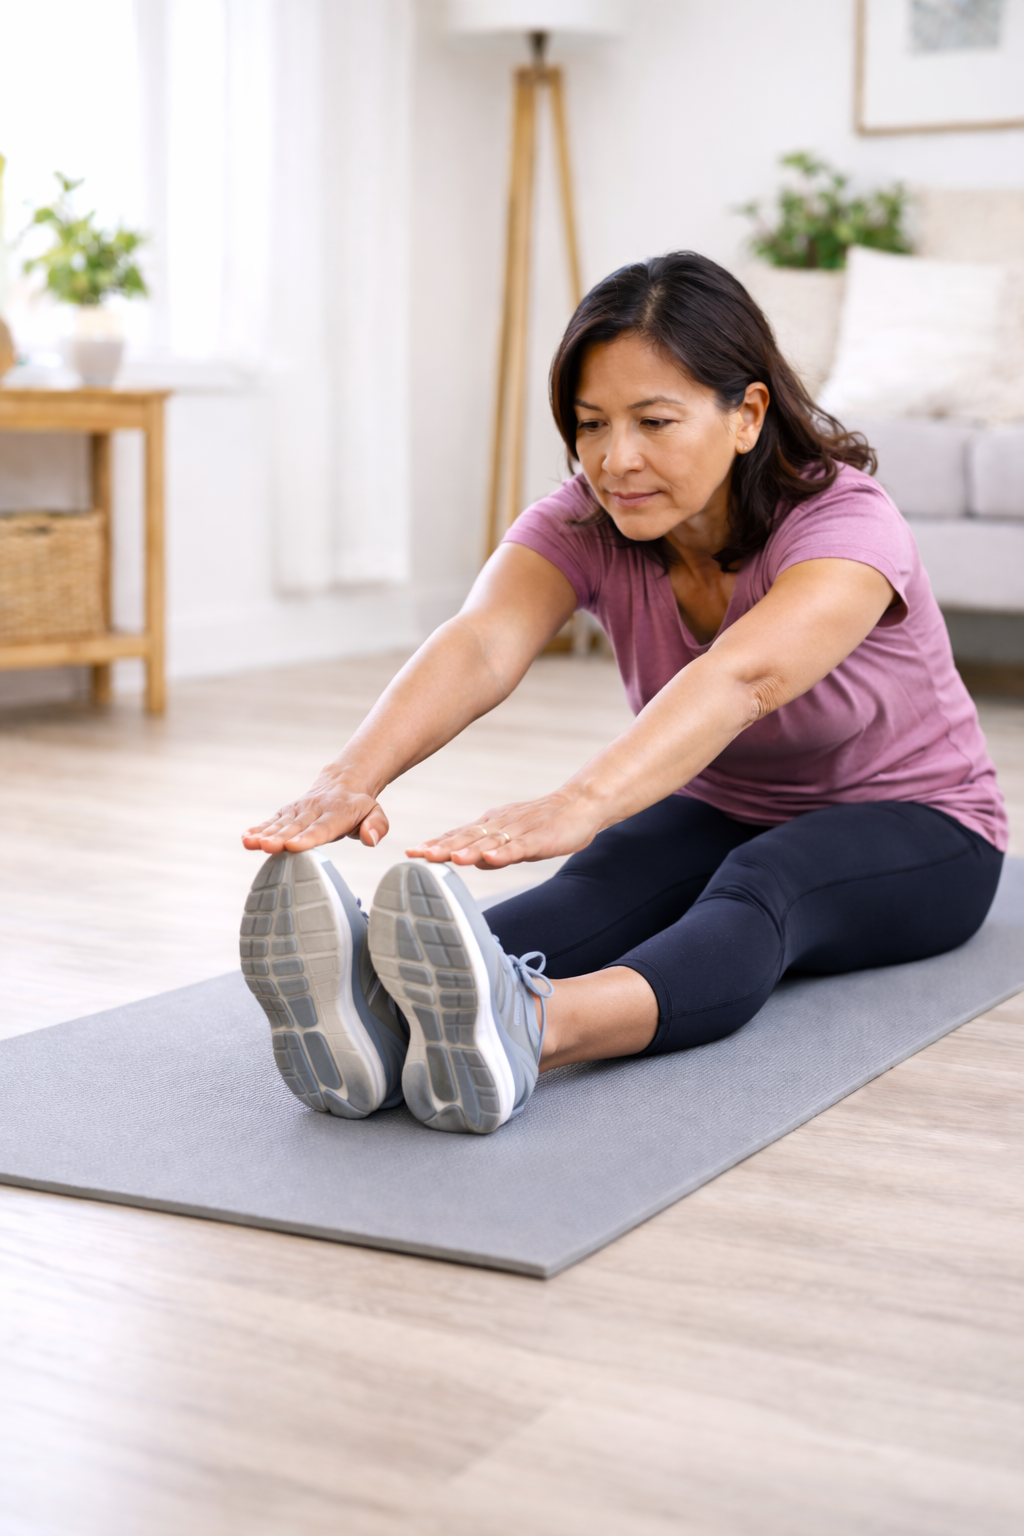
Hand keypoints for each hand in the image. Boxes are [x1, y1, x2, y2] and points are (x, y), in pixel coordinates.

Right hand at [242, 769, 388, 853]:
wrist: (342, 783)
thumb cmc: (359, 806)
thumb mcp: (375, 813)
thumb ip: (376, 825)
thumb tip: (371, 838)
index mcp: (337, 812)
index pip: (322, 827)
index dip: (308, 838)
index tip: (294, 846)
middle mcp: (315, 809)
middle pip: (296, 827)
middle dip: (280, 838)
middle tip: (266, 847)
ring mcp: (299, 809)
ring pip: (281, 823)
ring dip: (264, 834)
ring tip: (250, 844)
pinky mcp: (288, 812)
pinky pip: (272, 820)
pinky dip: (258, 829)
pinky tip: (246, 839)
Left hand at [406, 787, 605, 869]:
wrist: (581, 805)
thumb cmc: (547, 825)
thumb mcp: (516, 842)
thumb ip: (496, 853)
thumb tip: (477, 863)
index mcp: (492, 826)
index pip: (459, 836)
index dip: (436, 845)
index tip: (411, 854)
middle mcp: (501, 825)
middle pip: (468, 838)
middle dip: (442, 847)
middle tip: (418, 855)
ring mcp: (520, 830)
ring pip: (490, 841)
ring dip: (468, 850)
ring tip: (447, 858)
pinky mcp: (541, 837)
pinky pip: (520, 846)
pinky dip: (504, 852)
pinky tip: (490, 858)